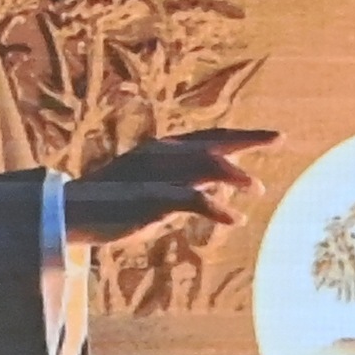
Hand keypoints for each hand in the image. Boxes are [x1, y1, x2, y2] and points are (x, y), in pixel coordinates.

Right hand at [73, 122, 277, 235]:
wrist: (74, 214)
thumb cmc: (116, 206)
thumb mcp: (160, 193)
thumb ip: (190, 187)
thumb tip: (222, 186)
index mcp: (165, 150)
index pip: (212, 138)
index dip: (243, 136)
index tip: (274, 136)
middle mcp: (163, 154)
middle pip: (214, 142)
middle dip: (249, 139)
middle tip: (280, 138)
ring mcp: (157, 174)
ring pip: (205, 166)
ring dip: (236, 176)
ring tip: (258, 189)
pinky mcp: (152, 198)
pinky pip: (191, 199)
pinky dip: (215, 208)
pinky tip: (234, 219)